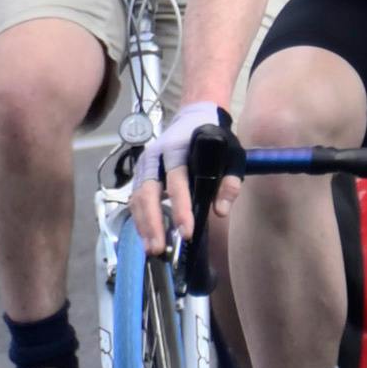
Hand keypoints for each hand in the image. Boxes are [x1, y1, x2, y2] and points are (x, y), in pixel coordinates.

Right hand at [135, 99, 224, 249]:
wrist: (193, 117)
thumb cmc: (213, 139)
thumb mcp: (231, 154)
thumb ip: (229, 182)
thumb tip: (220, 210)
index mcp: (177, 148)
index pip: (176, 182)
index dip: (180, 209)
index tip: (186, 232)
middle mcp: (155, 156)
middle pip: (149, 193)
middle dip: (153, 223)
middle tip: (159, 249)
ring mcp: (144, 166)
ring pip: (138, 198)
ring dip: (144, 225)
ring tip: (152, 249)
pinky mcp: (140, 175)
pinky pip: (135, 200)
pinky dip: (139, 220)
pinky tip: (147, 238)